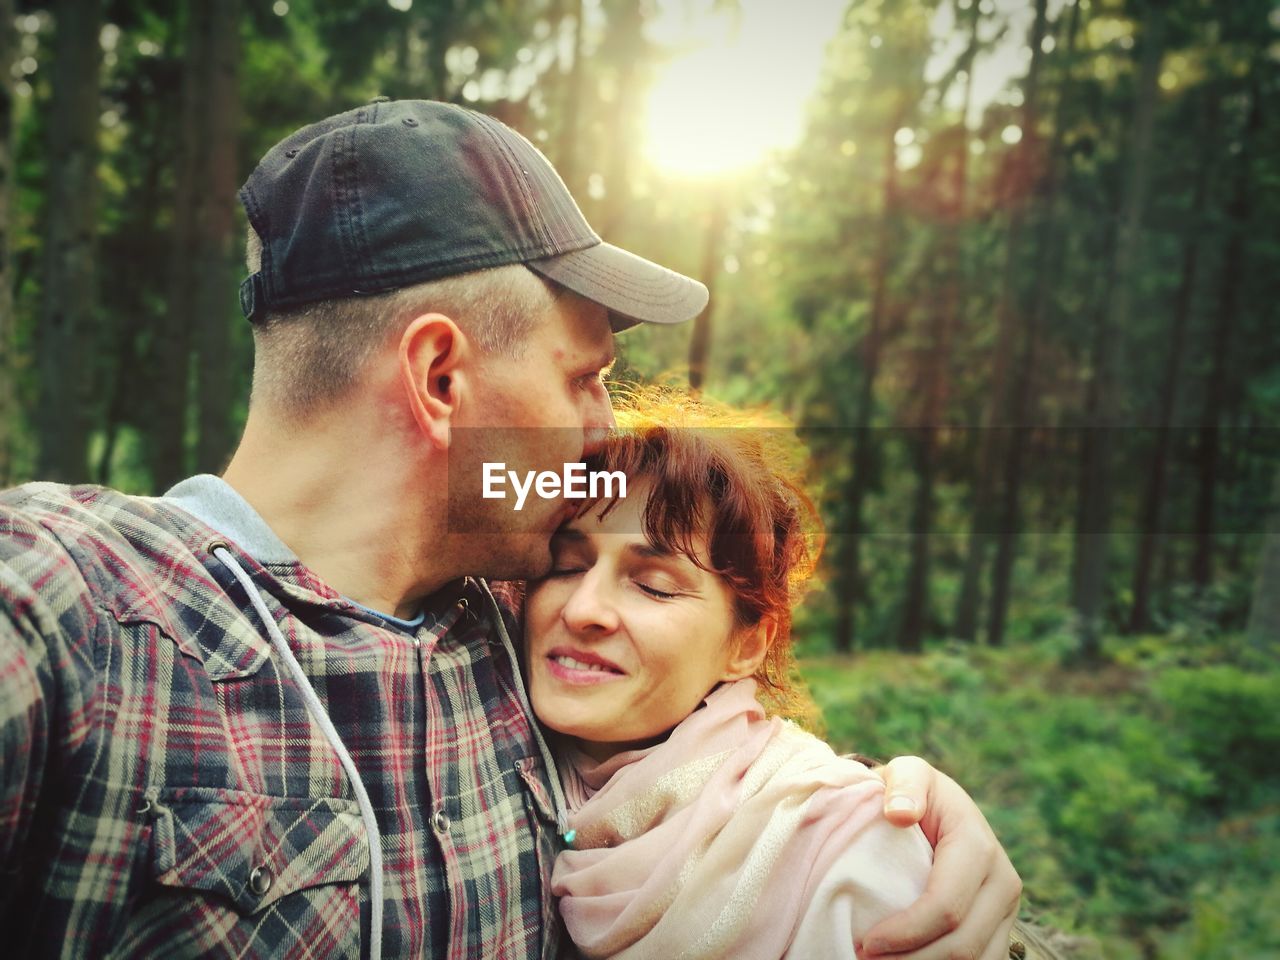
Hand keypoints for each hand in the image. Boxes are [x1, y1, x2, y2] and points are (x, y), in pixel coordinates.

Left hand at [861, 756, 1020, 959]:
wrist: (938, 805)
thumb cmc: (913, 791)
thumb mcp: (908, 773)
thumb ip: (905, 784)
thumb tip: (900, 814)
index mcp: (979, 847)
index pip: (946, 906)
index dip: (907, 932)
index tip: (867, 942)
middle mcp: (1003, 882)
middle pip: (962, 945)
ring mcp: (1006, 911)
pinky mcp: (999, 928)